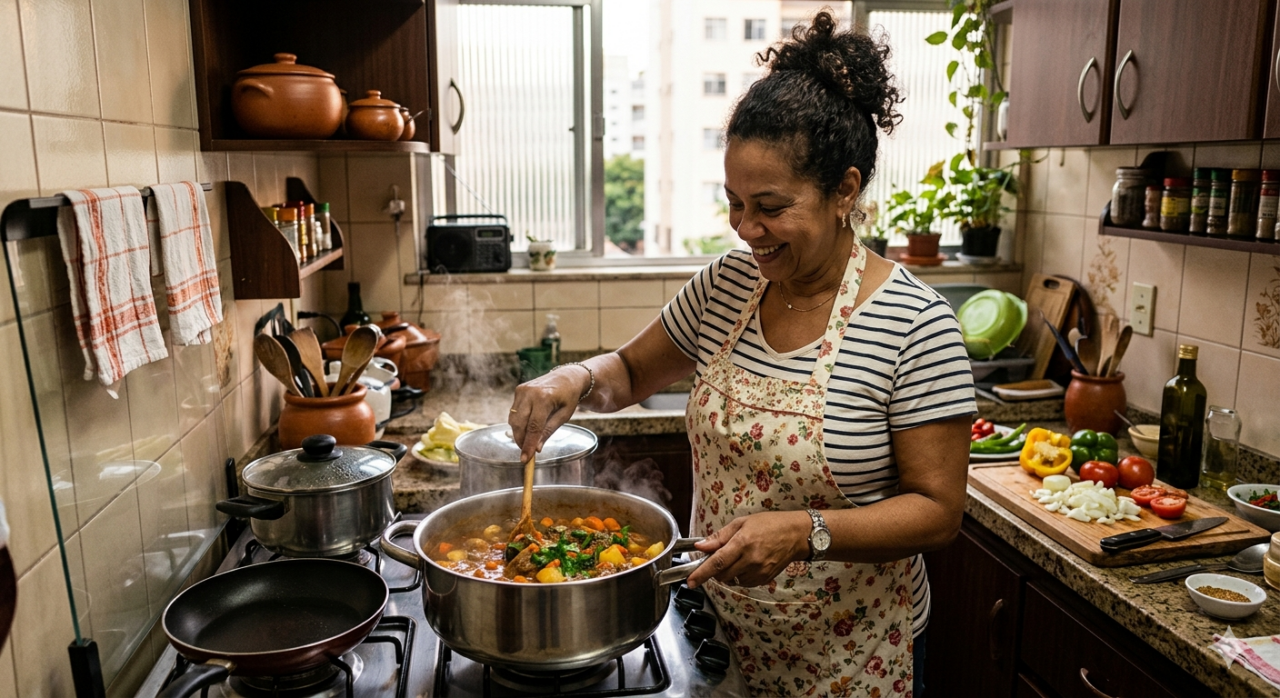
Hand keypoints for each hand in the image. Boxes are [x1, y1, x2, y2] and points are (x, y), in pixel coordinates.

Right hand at [508, 366, 589, 461]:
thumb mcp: (564, 416)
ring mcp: (522, 390)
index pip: (533, 427)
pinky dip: (518, 422)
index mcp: (544, 398)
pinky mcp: (519, 390)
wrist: (567, 377)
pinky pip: (514, 412)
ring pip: (513, 419)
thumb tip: (536, 448)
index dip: (528, 445)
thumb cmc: (568, 397)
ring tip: (528, 441)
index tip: (525, 459)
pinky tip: (527, 427)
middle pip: (519, 424)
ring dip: (518, 433)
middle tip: (527, 452)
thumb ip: (549, 431)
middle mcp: (530, 393)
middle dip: (521, 441)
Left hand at [685, 511, 810, 588]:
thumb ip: (719, 537)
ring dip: (728, 573)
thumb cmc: (770, 524)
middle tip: (720, 556)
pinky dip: (740, 576)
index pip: (718, 562)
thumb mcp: (742, 523)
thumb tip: (701, 546)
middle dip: (716, 569)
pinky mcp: (765, 579)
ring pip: (733, 580)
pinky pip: (744, 582)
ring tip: (738, 557)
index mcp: (743, 543)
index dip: (702, 573)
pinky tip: (747, 563)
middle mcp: (751, 560)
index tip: (690, 581)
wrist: (796, 534)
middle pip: (723, 574)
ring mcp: (759, 572)